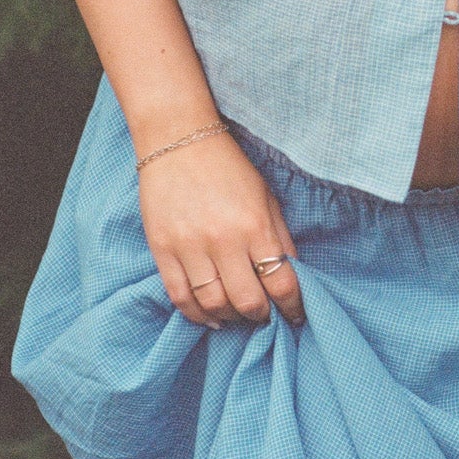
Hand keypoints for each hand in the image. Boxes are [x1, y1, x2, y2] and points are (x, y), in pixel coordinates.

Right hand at [137, 131, 305, 331]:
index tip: (296, 316)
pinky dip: (197, 316)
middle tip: (265, 315)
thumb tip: (293, 275)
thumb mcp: (265, 196)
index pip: (281, 282)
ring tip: (238, 314)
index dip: (293, 307)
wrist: (178, 140)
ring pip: (214, 305)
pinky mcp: (163, 250)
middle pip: (247, 302)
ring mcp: (190, 247)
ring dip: (232, 318)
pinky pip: (180, 298)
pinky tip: (211, 316)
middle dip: (261, 316)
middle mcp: (223, 240)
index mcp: (254, 224)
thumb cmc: (229, 168)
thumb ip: (280, 237)